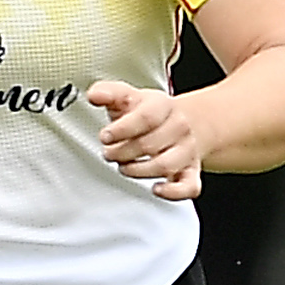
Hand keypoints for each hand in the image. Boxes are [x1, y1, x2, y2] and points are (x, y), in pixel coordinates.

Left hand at [89, 78, 203, 199]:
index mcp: (163, 106)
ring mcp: (186, 151)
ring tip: (124, 166)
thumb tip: (94, 94)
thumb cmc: (147, 113)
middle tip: (109, 152)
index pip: (146, 117)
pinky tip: (156, 188)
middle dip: (121, 152)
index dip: (122, 129)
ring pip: (165, 166)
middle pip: (150, 144)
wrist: (180, 123)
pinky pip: (189, 186)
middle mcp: (179, 128)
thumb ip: (108, 93)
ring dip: (137, 171)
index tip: (105, 136)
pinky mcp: (191, 172)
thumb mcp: (127, 97)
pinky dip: (172, 192)